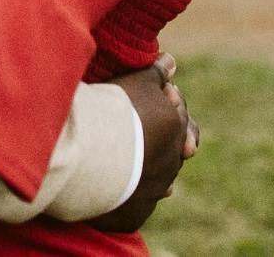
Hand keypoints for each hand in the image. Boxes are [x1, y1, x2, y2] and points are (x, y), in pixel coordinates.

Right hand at [88, 53, 197, 233]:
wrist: (95, 156)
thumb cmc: (116, 113)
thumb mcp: (137, 83)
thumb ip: (156, 73)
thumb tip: (171, 61)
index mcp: (175, 127)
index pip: (178, 114)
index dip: (166, 102)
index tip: (157, 94)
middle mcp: (172, 160)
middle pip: (173, 147)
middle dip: (163, 138)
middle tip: (147, 130)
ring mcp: (156, 188)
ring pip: (159, 176)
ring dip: (151, 166)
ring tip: (136, 160)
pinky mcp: (137, 213)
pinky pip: (140, 202)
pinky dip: (137, 193)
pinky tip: (129, 188)